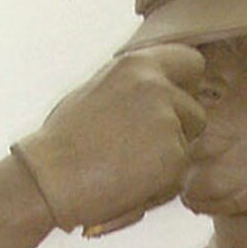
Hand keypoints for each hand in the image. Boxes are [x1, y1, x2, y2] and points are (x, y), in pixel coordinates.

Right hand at [12, 44, 206, 232]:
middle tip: (145, 146)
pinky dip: (161, 184)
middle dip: (181, 128)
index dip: (184, 88)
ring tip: (129, 167)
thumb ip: (135, 85)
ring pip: (190, 143)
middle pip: (196, 108)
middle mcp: (158, 84)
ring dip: (170, 157)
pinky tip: (128, 184)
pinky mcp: (175, 155)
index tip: (168, 107)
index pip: (191, 63)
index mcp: (137, 63)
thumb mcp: (99, 90)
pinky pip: (181, 173)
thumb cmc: (64, 142)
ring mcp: (169, 119)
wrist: (50, 179)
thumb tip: (160, 87)